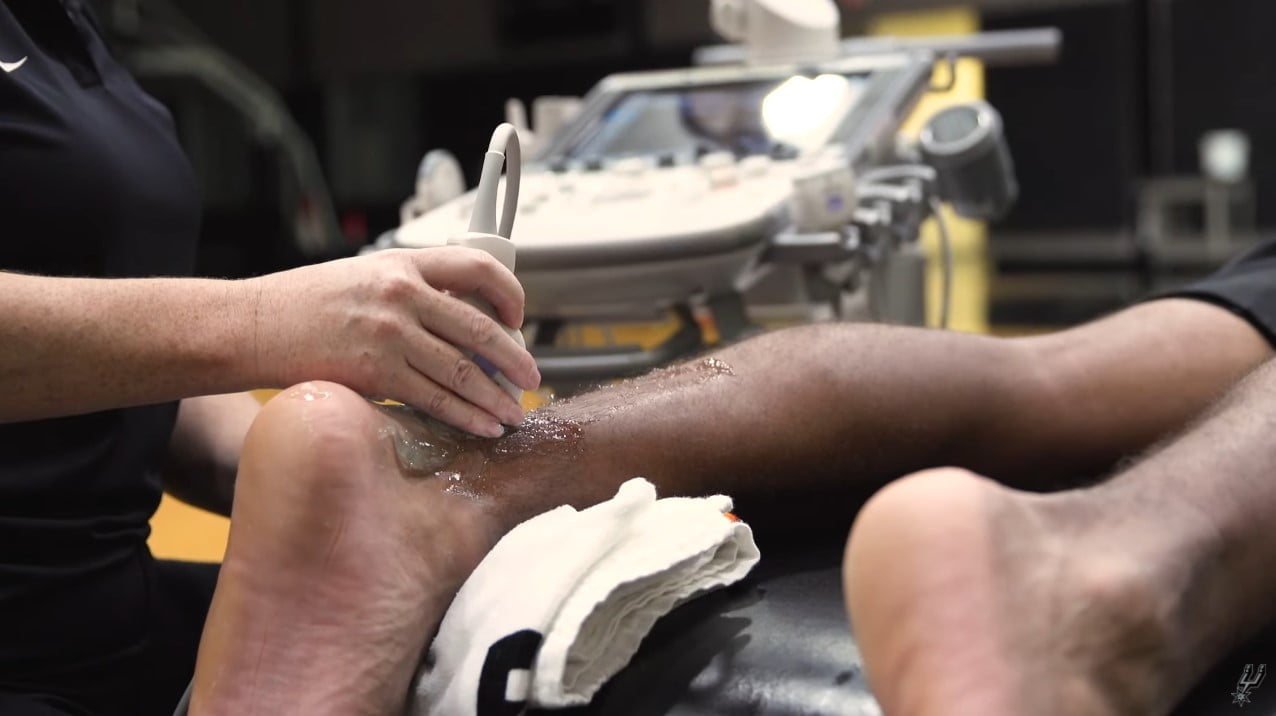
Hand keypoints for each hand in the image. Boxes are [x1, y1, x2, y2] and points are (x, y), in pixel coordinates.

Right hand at [248, 248, 539, 436]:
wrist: (251, 325)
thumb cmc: (304, 305)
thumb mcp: (363, 275)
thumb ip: (411, 289)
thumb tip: (461, 319)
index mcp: (402, 263)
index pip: (477, 267)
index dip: (509, 294)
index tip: (518, 318)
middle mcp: (401, 293)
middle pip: (480, 328)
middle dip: (515, 360)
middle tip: (532, 379)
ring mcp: (389, 334)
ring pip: (463, 371)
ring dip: (496, 398)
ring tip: (514, 414)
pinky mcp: (375, 372)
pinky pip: (433, 399)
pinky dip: (465, 416)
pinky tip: (483, 426)